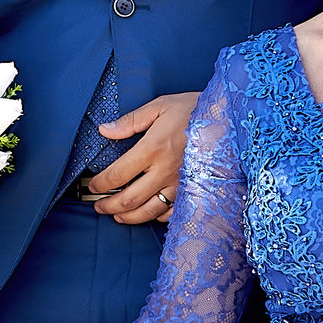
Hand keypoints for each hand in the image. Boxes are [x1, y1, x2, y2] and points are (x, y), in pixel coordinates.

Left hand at [88, 90, 199, 223]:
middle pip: (129, 200)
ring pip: (148, 212)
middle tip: (98, 206)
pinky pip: (171, 212)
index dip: (100, 184)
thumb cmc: (194, 110)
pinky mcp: (193, 191)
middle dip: (108, 206)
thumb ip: (130, 121)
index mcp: (152, 149)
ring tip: (117, 215)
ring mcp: (180, 184)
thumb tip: (105, 130)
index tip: (93, 185)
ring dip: (128, 217)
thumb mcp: (160, 106)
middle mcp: (165, 171)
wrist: (229, 119)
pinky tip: (148, 213)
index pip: (117, 175)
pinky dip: (156, 217)